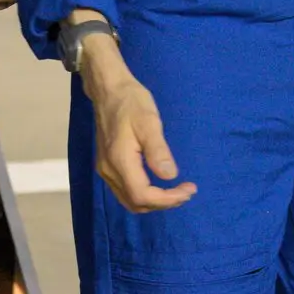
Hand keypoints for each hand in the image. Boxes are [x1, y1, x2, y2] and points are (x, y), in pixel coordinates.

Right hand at [75, 26, 196, 212]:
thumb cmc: (131, 102)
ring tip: (176, 191)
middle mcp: (109, 170)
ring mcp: (105, 169)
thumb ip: (158, 150)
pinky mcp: (106, 165)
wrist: (108, 90)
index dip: (167, 199)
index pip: (142, 195)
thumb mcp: (149, 122)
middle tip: (187, 191)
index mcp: (119, 160)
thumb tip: (170, 176)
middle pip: (135, 203)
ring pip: (129, 200)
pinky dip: (144, 194)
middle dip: (163, 203)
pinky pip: (125, 190)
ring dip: (154, 201)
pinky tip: (159, 184)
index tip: (188, 189)